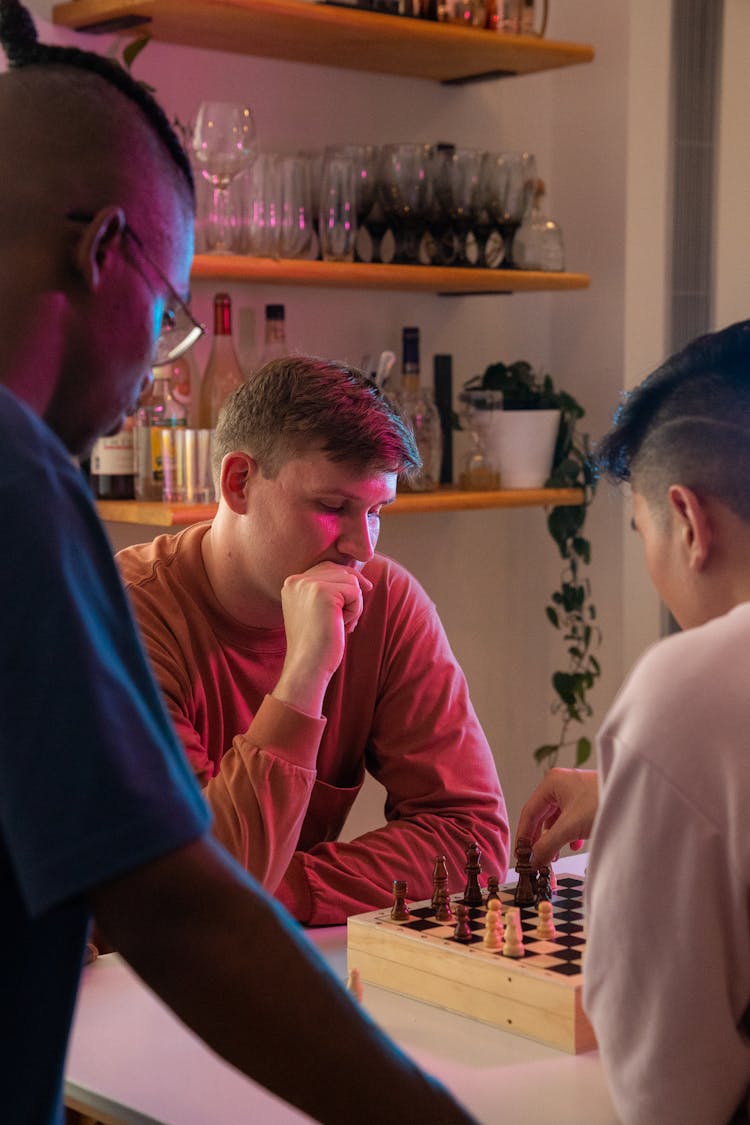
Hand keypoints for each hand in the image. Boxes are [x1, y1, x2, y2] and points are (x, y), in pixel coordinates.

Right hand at [273, 562, 372, 716]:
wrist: (307, 667)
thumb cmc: (317, 644)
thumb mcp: (318, 611)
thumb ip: (329, 590)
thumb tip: (361, 579)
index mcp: (291, 583)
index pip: (328, 568)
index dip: (345, 584)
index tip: (348, 607)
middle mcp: (296, 580)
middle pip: (341, 571)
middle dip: (351, 594)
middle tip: (344, 622)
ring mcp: (308, 584)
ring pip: (351, 581)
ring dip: (354, 605)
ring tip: (340, 625)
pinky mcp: (322, 592)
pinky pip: (355, 592)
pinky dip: (355, 612)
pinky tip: (341, 627)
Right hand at [514, 768, 597, 866]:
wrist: (635, 798)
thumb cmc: (603, 801)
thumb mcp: (569, 827)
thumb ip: (547, 845)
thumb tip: (533, 860)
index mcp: (551, 782)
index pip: (529, 811)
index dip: (524, 835)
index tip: (521, 854)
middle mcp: (560, 784)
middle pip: (542, 815)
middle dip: (540, 839)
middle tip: (536, 858)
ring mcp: (574, 791)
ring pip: (556, 819)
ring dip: (554, 838)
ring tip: (554, 856)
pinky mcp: (587, 800)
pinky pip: (569, 819)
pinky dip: (568, 833)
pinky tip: (574, 845)